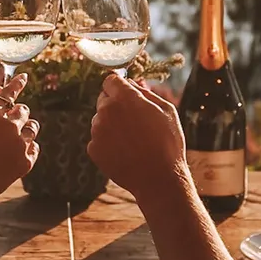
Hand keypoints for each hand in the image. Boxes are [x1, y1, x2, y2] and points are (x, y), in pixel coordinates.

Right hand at [0, 73, 39, 206]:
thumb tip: (1, 102)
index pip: (9, 92)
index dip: (18, 84)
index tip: (25, 77)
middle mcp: (9, 124)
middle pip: (23, 110)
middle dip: (17, 115)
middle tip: (8, 125)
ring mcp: (20, 143)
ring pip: (32, 127)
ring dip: (25, 130)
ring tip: (11, 142)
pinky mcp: (26, 160)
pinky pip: (34, 147)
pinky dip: (27, 149)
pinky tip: (13, 157)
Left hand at [88, 74, 188, 201]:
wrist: (158, 178)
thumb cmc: (167, 143)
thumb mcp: (166, 111)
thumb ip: (146, 92)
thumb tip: (133, 82)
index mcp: (125, 98)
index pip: (111, 80)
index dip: (119, 86)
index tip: (126, 93)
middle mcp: (106, 111)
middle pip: (104, 99)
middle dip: (115, 105)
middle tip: (134, 121)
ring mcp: (97, 130)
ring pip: (99, 120)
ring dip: (111, 125)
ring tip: (132, 140)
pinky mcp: (93, 148)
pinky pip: (97, 138)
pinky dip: (107, 143)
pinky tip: (124, 151)